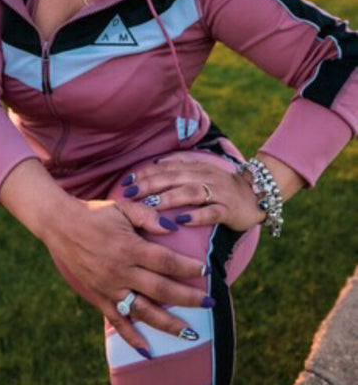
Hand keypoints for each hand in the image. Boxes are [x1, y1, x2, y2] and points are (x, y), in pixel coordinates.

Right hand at [43, 196, 211, 354]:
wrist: (60, 225)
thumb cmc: (95, 213)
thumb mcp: (122, 207)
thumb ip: (148, 216)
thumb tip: (173, 229)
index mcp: (129, 246)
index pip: (166, 261)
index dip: (188, 267)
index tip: (206, 270)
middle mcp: (120, 270)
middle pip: (161, 289)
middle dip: (188, 297)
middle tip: (211, 302)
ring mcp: (109, 287)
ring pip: (143, 310)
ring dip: (168, 323)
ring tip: (191, 333)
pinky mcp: (98, 296)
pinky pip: (117, 320)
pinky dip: (132, 337)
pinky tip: (148, 350)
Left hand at [120, 155, 265, 231]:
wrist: (257, 195)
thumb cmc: (222, 187)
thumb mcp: (201, 174)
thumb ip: (180, 168)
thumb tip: (155, 163)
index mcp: (196, 168)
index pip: (165, 168)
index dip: (145, 174)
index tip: (126, 182)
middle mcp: (205, 176)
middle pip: (174, 178)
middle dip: (150, 185)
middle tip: (131, 193)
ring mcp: (218, 192)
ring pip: (190, 192)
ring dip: (169, 198)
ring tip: (151, 205)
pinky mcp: (229, 209)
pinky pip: (212, 211)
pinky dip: (197, 215)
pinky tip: (182, 221)